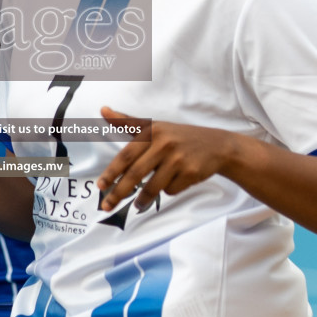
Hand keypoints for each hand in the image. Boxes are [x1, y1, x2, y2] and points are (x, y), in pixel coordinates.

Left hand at [94, 107, 212, 212]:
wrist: (216, 145)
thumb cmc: (178, 136)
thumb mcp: (154, 126)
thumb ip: (127, 121)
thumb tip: (103, 110)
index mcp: (152, 132)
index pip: (126, 155)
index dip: (111, 172)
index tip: (100, 186)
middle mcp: (164, 144)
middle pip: (135, 174)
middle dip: (119, 193)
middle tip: (107, 206)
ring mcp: (178, 159)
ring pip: (152, 187)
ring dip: (142, 200)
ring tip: (138, 205)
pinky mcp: (191, 172)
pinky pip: (171, 190)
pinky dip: (169, 191)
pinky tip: (174, 182)